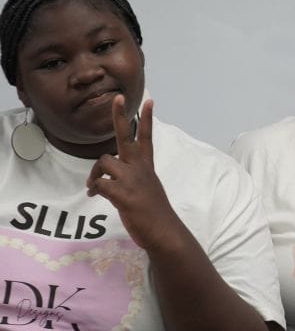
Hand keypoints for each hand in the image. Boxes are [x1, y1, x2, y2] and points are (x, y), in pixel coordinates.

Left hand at [86, 95, 184, 251]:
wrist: (164, 232)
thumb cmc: (155, 215)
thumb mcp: (146, 191)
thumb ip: (132, 180)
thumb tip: (112, 180)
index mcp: (147, 167)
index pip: (147, 138)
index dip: (147, 119)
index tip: (149, 101)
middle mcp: (140, 169)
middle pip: (127, 137)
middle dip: (120, 116)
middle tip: (117, 98)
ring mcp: (132, 180)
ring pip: (104, 162)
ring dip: (95, 173)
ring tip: (93, 186)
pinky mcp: (123, 194)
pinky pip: (100, 183)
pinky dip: (94, 188)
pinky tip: (94, 195)